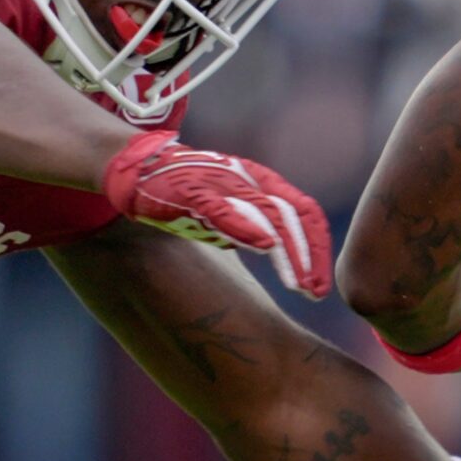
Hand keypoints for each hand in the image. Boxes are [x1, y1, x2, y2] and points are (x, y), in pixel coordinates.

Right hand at [101, 131, 333, 297]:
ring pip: (268, 215)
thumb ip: (250, 223)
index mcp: (261, 182)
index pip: (304, 212)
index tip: (319, 286)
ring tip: (300, 284)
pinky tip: (265, 247)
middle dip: (309, 257)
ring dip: (288, 252)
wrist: (140, 167)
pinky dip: (246, 227)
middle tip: (316, 293)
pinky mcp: (194, 191)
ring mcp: (223, 184)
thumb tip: (274, 249)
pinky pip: (225, 209)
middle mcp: (248, 180)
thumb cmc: (186, 191)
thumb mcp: (226, 208)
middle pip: (294, 216)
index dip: (318, 249)